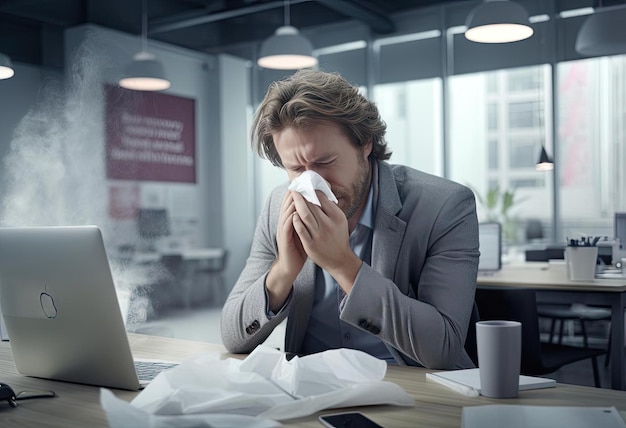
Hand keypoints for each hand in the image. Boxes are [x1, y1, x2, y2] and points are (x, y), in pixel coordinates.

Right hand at [266, 191, 306, 310]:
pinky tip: (297, 211)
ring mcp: (283, 230)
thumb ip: (309, 220)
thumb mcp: (305, 231)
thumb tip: (320, 209)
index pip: (293, 201)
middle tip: (302, 181)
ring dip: (292, 201)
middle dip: (295, 191)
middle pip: (288, 203)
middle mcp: (285, 222)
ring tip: (299, 191)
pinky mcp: (284, 238)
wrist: (290, 266)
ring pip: (286, 211)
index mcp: (290, 219)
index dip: (299, 191)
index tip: (307, 181)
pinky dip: (291, 217)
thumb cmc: (299, 249)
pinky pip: (286, 225)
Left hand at [291, 190, 361, 291]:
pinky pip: (301, 230)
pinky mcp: (311, 244)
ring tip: (293, 195)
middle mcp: (329, 225)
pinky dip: (296, 221)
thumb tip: (321, 193)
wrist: (340, 260)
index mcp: (337, 217)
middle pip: (312, 205)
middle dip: (303, 195)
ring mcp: (319, 235)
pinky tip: (292, 213)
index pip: (323, 199)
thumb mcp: (340, 221)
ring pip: (305, 215)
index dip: (313, 191)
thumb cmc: (339, 237)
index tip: (306, 185)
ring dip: (297, 203)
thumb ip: (331, 208)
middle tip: (296, 186)